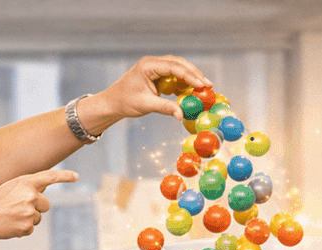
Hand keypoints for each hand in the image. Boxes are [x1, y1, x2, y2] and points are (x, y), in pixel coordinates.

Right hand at [0, 168, 78, 241]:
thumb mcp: (10, 188)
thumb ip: (27, 188)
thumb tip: (42, 189)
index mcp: (25, 182)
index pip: (49, 177)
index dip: (64, 176)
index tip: (76, 176)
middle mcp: (30, 195)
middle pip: (46, 205)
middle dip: (36, 208)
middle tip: (17, 209)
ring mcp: (30, 211)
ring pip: (38, 218)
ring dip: (28, 219)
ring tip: (11, 216)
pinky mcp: (28, 226)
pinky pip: (31, 228)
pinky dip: (23, 228)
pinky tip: (11, 224)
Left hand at [79, 55, 210, 131]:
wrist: (112, 102)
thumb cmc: (125, 102)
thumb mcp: (146, 105)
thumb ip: (165, 108)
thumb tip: (182, 115)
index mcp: (148, 65)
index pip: (174, 67)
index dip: (190, 76)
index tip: (203, 85)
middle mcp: (153, 63)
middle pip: (179, 63)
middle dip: (195, 74)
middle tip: (208, 85)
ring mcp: (155, 68)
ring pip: (178, 68)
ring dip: (191, 77)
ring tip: (204, 87)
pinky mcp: (157, 75)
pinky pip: (174, 75)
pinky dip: (183, 82)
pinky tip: (192, 91)